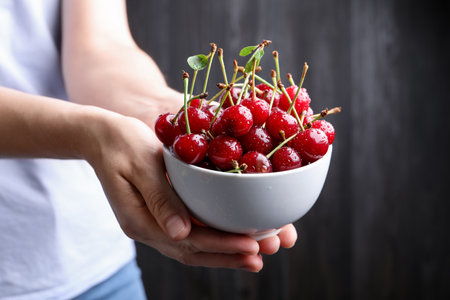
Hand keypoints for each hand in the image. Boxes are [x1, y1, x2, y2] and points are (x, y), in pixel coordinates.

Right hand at [83, 107, 296, 271]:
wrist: (102, 137)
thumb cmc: (122, 143)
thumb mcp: (141, 164)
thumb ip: (160, 198)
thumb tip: (181, 233)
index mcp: (139, 219)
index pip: (187, 240)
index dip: (220, 245)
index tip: (250, 246)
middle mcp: (146, 228)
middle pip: (191, 251)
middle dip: (226, 256)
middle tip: (258, 259)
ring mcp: (151, 224)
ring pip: (190, 248)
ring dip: (221, 254)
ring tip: (251, 257)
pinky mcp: (158, 216)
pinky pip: (187, 235)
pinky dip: (210, 240)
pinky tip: (229, 239)